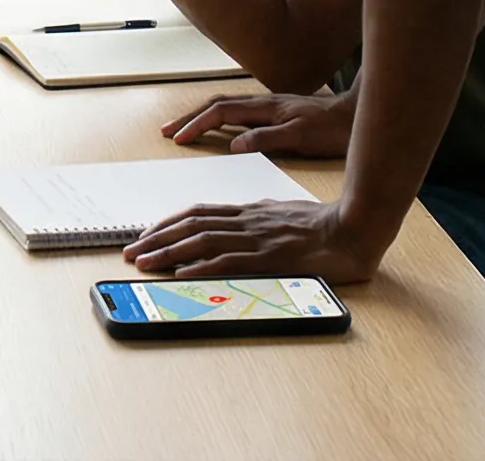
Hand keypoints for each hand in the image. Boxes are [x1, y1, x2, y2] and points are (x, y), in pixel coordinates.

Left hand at [122, 197, 382, 283]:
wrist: (355, 227)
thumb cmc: (326, 225)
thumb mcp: (284, 216)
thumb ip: (259, 222)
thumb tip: (237, 233)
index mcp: (250, 211)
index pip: (199, 213)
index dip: (168, 223)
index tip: (146, 234)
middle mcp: (247, 220)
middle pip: (191, 224)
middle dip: (156, 237)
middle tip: (130, 251)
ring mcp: (256, 237)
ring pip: (201, 240)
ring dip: (167, 252)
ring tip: (142, 262)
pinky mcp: (269, 257)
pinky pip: (227, 261)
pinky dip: (199, 267)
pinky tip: (180, 275)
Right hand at [163, 89, 355, 156]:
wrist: (357, 116)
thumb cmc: (332, 129)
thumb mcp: (300, 137)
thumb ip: (266, 139)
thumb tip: (233, 145)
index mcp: (265, 108)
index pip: (220, 113)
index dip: (197, 125)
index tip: (178, 138)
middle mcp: (263, 103)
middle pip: (216, 105)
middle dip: (190, 117)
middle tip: (167, 131)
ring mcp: (269, 107)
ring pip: (226, 107)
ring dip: (202, 116)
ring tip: (185, 128)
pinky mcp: (277, 113)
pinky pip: (238, 113)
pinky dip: (220, 119)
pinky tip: (220, 129)